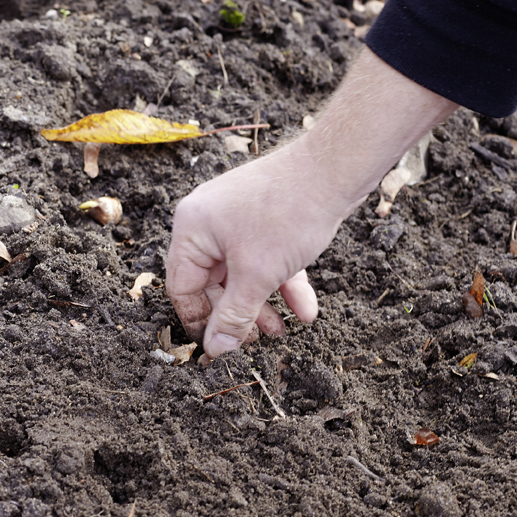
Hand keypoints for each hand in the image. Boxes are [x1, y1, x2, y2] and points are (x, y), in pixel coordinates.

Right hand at [166, 48, 457, 358]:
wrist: (333, 168)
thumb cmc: (288, 214)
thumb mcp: (257, 275)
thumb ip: (233, 314)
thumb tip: (215, 348)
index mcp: (191, 230)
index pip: (183, 287)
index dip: (200, 320)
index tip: (220, 347)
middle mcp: (206, 221)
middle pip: (212, 282)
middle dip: (238, 313)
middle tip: (256, 341)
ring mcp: (235, 217)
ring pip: (241, 272)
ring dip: (261, 303)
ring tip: (283, 331)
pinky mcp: (262, 216)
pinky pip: (263, 257)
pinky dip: (281, 282)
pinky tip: (305, 310)